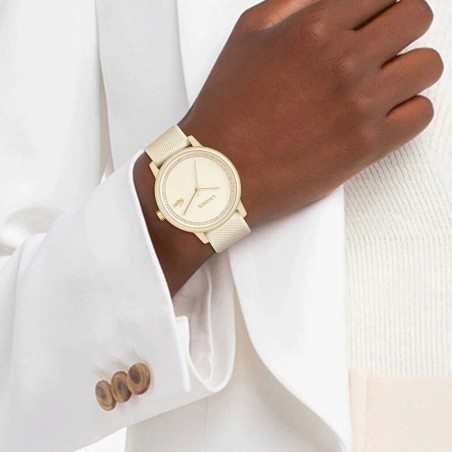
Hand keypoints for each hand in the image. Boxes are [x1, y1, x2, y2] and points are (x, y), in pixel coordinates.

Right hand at [179, 0, 442, 227]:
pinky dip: (408, 111)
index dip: (382, 4)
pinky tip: (382, 114)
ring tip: (383, 83)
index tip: (377, 17)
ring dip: (409, 70)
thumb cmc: (227, 113)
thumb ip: (293, 4)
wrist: (219, 171)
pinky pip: (421, 114)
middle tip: (384, 45)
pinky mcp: (365, 146)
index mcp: (312, 28)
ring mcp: (358, 105)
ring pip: (426, 66)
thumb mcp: (248, 36)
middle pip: (416, 18)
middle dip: (402, 27)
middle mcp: (341, 61)